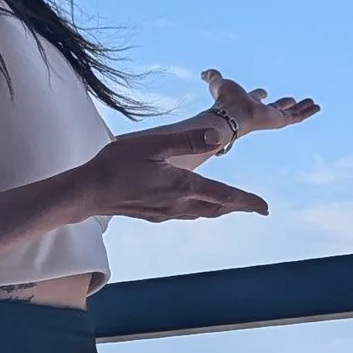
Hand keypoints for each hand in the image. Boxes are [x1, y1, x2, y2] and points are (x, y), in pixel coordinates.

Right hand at [73, 131, 267, 223]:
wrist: (87, 193)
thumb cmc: (116, 164)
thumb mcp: (153, 145)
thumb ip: (187, 140)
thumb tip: (218, 137)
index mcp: (182, 186)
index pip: (224, 195)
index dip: (248, 201)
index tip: (265, 208)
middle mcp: (178, 205)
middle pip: (217, 208)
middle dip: (237, 206)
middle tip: (255, 207)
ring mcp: (165, 213)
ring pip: (202, 213)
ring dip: (219, 209)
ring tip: (230, 204)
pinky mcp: (154, 215)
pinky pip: (185, 214)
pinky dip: (199, 209)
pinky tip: (193, 202)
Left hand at [199, 69, 318, 151]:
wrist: (230, 114)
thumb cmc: (224, 100)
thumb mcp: (218, 83)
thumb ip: (212, 77)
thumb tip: (203, 73)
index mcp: (248, 104)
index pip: (255, 100)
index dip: (258, 95)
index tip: (263, 92)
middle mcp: (261, 112)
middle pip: (275, 108)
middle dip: (283, 104)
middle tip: (292, 100)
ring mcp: (272, 117)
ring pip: (290, 113)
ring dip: (301, 108)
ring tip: (313, 104)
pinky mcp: (280, 121)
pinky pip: (297, 117)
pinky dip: (308, 112)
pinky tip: (317, 107)